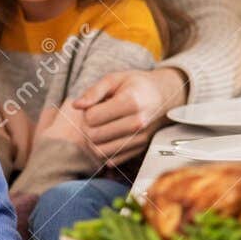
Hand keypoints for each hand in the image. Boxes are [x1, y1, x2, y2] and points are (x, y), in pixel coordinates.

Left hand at [73, 68, 187, 164]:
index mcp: (131, 102)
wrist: (163, 96)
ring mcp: (140, 138)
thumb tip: (76, 105)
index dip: (86, 112)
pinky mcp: (139, 150)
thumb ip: (94, 91)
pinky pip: (112, 160)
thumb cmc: (136, 86)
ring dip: (94, 142)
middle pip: (94, 136)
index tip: (94, 106)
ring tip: (100, 128)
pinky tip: (108, 138)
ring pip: (101, 151)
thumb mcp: (115, 79)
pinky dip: (105, 151)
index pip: (92, 117)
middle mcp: (138, 122)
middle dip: (87, 127)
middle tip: (93, 119)